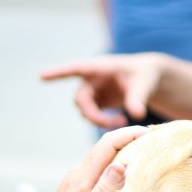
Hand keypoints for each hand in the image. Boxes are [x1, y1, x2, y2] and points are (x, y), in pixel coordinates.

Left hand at [10, 126, 148, 191]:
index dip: (130, 134)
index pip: (107, 144)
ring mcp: (79, 184)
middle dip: (132, 140)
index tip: (152, 133)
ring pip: (106, 160)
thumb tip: (121, 165)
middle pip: (107, 148)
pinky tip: (134, 176)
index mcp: (80, 177)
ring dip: (128, 153)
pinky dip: (121, 168)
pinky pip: (104, 173)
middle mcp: (79, 175)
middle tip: (158, 142)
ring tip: (151, 155)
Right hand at [41, 53, 165, 128]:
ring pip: (85, 110)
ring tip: (122, 121)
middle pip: (81, 100)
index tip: (41, 76)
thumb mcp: (145, 84)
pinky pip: (92, 115)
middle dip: (94, 115)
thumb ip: (139, 98)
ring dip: (100, 120)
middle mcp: (91, 79)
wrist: (149, 79)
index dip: (59, 73)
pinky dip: (103, 121)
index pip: (76, 68)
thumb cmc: (146, 75)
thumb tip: (137, 115)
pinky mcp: (97, 102)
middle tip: (116, 123)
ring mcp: (93, 91)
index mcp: (100, 67)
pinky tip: (119, 121)